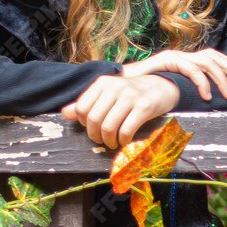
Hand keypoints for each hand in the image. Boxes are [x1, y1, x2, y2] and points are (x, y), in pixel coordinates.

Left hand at [61, 72, 179, 149]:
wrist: (162, 87)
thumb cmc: (131, 93)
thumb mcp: (108, 94)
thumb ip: (87, 103)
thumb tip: (65, 113)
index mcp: (102, 83)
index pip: (82, 108)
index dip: (84, 124)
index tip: (92, 128)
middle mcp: (115, 87)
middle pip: (94, 119)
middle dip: (96, 136)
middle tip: (102, 141)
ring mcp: (130, 96)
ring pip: (109, 127)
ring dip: (109, 141)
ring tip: (112, 143)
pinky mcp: (144, 107)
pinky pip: (126, 130)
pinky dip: (123, 141)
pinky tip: (124, 141)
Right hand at [122, 47, 226, 100]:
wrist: (120, 87)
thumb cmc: (145, 92)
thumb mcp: (172, 92)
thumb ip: (187, 94)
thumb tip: (207, 104)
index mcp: (186, 61)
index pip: (214, 58)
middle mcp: (183, 55)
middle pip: (215, 57)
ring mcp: (175, 56)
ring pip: (206, 62)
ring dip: (221, 79)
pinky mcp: (166, 60)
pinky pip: (190, 68)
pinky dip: (201, 82)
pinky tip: (207, 96)